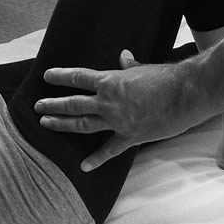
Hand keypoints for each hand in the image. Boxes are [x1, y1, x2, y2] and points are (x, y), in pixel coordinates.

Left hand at [35, 50, 206, 171]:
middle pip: (73, 103)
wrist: (186, 95)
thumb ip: (130, 65)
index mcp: (111, 81)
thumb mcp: (145, 68)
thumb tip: (123, 55)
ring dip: (62, 124)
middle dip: (53, 104)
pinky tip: (84, 167)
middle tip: (37, 106)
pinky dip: (96, 159)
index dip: (61, 77)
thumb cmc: (167, 78)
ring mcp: (117, 121)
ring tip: (46, 123)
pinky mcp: (130, 136)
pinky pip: (109, 150)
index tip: (47, 76)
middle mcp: (108, 102)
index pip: (79, 77)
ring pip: (82, 124)